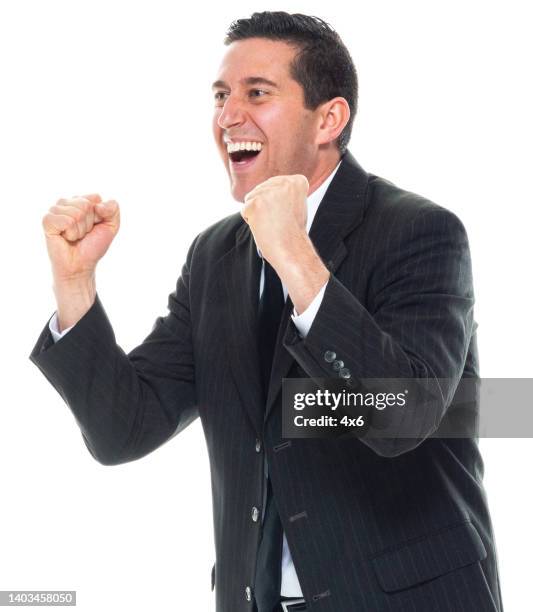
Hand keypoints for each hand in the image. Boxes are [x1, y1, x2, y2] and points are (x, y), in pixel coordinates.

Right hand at [42, 193, 119, 282]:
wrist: (81, 265)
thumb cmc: (93, 245)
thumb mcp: (111, 226)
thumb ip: (113, 209)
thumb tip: (99, 205)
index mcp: (81, 200)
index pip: (95, 198)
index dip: (99, 215)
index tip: (94, 226)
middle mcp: (66, 202)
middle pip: (86, 205)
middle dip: (89, 223)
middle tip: (82, 234)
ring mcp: (55, 210)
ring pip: (76, 213)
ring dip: (80, 230)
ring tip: (74, 237)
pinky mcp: (47, 220)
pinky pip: (66, 221)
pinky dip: (71, 233)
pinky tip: (65, 238)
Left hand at [242, 174, 328, 314]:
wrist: (292, 250)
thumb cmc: (292, 233)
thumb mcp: (295, 205)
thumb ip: (282, 192)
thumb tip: (262, 189)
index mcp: (296, 181)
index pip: (275, 185)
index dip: (279, 203)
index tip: (289, 214)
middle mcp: (284, 182)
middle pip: (261, 190)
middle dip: (266, 207)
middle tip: (280, 222)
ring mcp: (269, 191)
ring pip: (251, 199)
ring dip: (257, 214)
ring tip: (273, 224)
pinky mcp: (255, 203)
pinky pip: (245, 211)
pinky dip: (252, 222)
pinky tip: (265, 228)